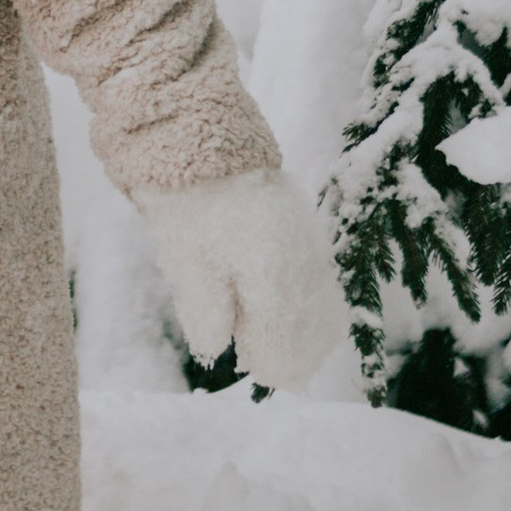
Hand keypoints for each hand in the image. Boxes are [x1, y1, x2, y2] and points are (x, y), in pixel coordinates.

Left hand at [139, 166, 348, 392]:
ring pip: (326, 314)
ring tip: (271, 333)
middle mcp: (304, 269)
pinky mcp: (310, 236)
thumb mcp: (185, 266)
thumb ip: (205, 315)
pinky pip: (324, 287)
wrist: (206, 143)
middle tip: (258, 355)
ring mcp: (312, 250)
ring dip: (303, 334)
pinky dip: (308, 308)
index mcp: (273, 282)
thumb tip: (217, 350)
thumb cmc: (190, 207)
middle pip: (315, 336)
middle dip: (290, 354)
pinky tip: (283, 308)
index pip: (287, 350)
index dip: (268, 366)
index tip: (248, 362)